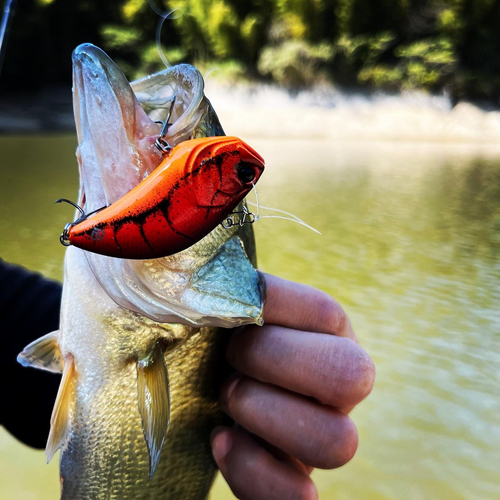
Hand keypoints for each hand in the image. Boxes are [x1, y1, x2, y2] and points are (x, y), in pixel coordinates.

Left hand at [211, 273, 375, 499]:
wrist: (199, 379)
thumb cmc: (208, 332)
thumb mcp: (212, 299)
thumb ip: (221, 284)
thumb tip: (209, 272)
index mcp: (327, 329)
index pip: (325, 313)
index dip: (271, 308)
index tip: (231, 311)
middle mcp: (338, 381)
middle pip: (350, 377)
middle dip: (274, 361)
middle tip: (232, 358)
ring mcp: (321, 432)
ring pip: (338, 444)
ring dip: (266, 416)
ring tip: (226, 397)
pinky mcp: (294, 477)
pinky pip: (297, 499)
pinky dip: (254, 472)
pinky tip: (221, 439)